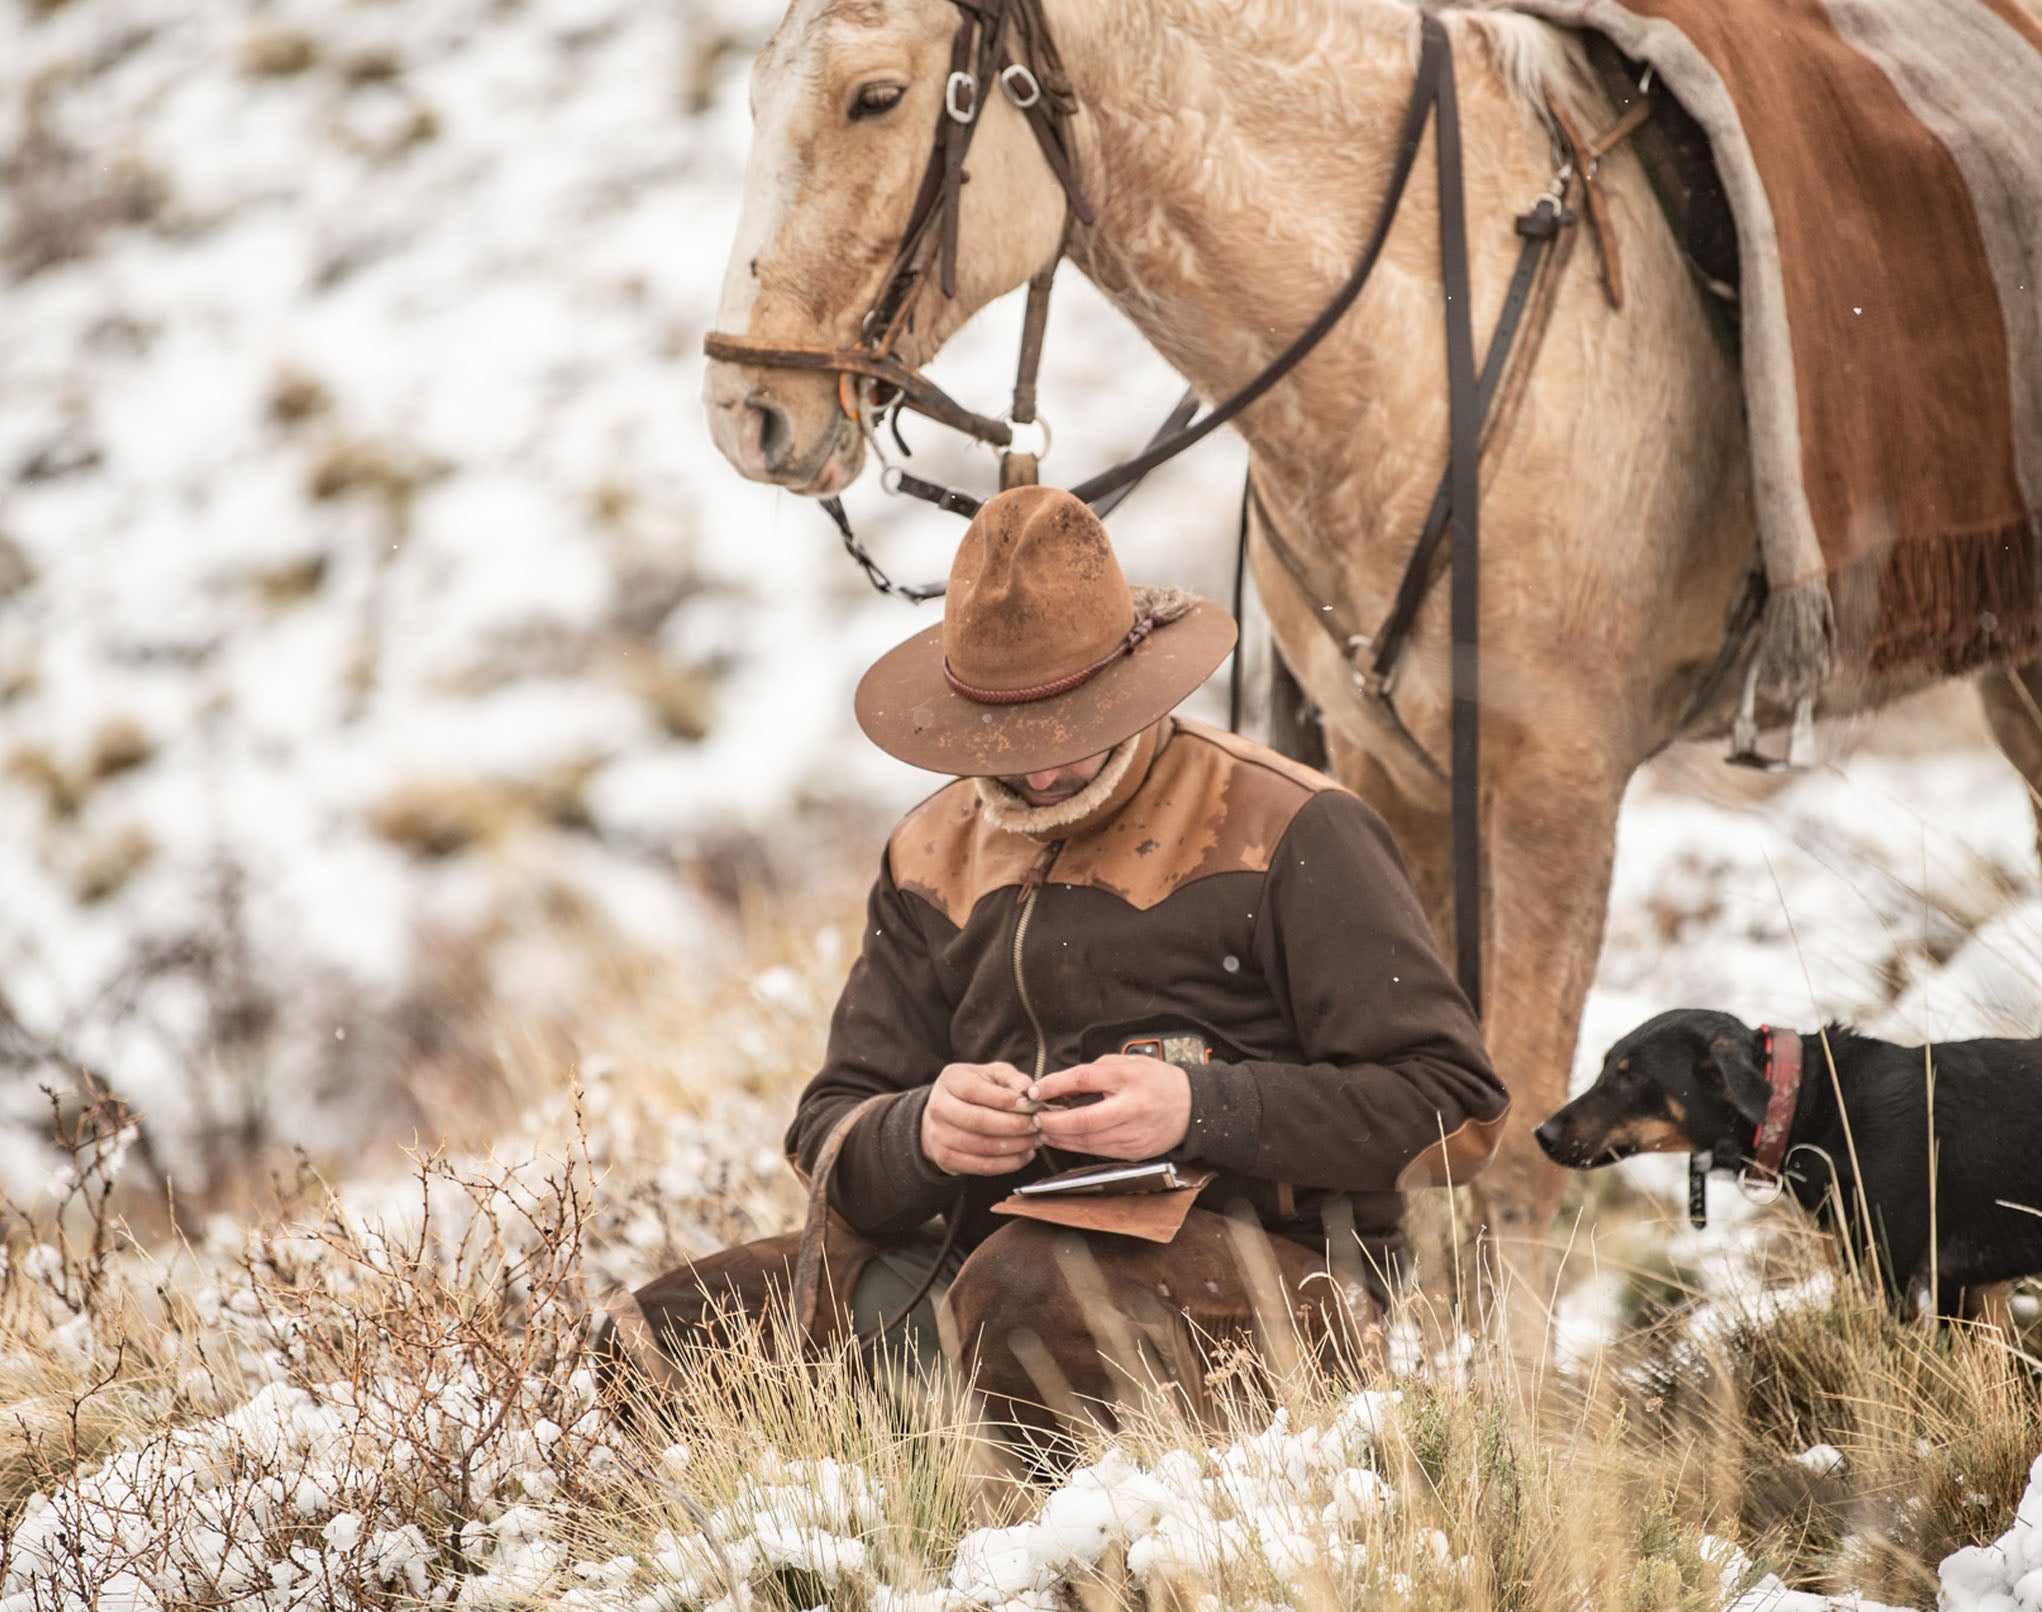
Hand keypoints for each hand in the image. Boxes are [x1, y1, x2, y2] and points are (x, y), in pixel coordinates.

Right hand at [921, 1061, 1040, 1176]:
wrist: (949, 1113)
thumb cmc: (980, 1089)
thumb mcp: (995, 1075)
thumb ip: (1014, 1080)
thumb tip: (1031, 1095)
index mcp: (951, 1080)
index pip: (973, 1090)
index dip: (1002, 1099)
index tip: (1029, 1104)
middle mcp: (938, 1107)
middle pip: (977, 1121)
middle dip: (1013, 1125)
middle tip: (1037, 1125)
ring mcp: (939, 1135)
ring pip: (982, 1146)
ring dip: (1015, 1146)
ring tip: (1035, 1140)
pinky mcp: (946, 1159)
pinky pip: (981, 1166)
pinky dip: (1009, 1163)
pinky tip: (1025, 1154)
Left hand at [1029, 1055, 1190, 1159]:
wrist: (1192, 1107)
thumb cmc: (1157, 1081)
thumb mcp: (1126, 1064)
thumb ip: (1094, 1072)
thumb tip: (1059, 1085)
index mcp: (1129, 1078)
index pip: (1084, 1079)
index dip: (1055, 1085)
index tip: (1036, 1090)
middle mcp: (1133, 1108)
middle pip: (1084, 1120)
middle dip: (1053, 1122)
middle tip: (1035, 1118)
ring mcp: (1135, 1134)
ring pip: (1088, 1141)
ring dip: (1061, 1138)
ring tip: (1044, 1130)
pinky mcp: (1135, 1152)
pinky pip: (1099, 1152)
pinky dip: (1078, 1146)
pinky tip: (1065, 1140)